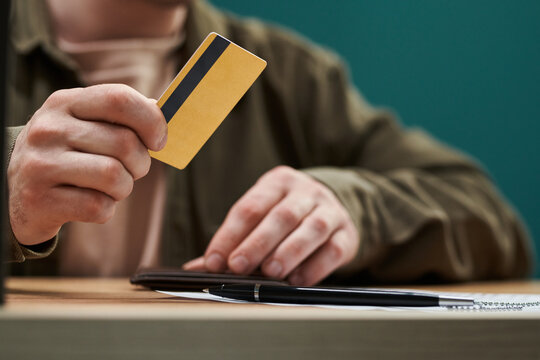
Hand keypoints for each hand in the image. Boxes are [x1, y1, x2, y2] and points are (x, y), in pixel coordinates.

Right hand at [7, 84, 166, 245]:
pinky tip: (91, 203)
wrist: (17, 191)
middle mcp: (48, 128)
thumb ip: (121, 116)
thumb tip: (164, 112)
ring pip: (114, 176)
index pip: (119, 98)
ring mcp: (40, 164)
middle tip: (132, 170)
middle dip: (140, 163)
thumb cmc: (69, 154)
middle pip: (124, 143)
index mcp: (65, 102)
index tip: (159, 141)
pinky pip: (98, 207)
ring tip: (111, 188)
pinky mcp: (39, 200)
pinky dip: (106, 210)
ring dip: (124, 188)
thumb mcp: (86, 125)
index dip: (151, 121)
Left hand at [183, 166, 358, 285]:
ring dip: (289, 252)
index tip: (214, 261)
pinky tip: (297, 281)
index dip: (229, 234)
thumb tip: (196, 268)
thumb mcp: (260, 216)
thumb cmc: (285, 215)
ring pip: (311, 229)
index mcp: (277, 183)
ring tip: (271, 272)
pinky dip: (315, 267)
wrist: (331, 208)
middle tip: (238, 266)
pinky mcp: (347, 234)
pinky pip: (333, 249)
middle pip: (281, 216)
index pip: (250, 207)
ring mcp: (329, 211)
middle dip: (257, 243)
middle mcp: (305, 192)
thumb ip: (232, 241)